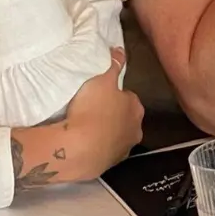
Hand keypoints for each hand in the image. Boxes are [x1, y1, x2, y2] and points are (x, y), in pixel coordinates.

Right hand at [62, 48, 144, 177]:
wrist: (78, 148)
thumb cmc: (92, 109)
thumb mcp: (102, 79)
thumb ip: (114, 64)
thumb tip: (120, 50)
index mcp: (136, 108)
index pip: (129, 97)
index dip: (114, 94)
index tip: (100, 94)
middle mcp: (136, 130)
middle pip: (125, 118)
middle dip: (113, 114)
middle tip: (92, 109)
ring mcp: (123, 150)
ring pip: (116, 136)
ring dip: (106, 132)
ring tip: (86, 127)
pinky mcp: (109, 165)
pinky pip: (104, 151)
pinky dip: (98, 147)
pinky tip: (84, 143)